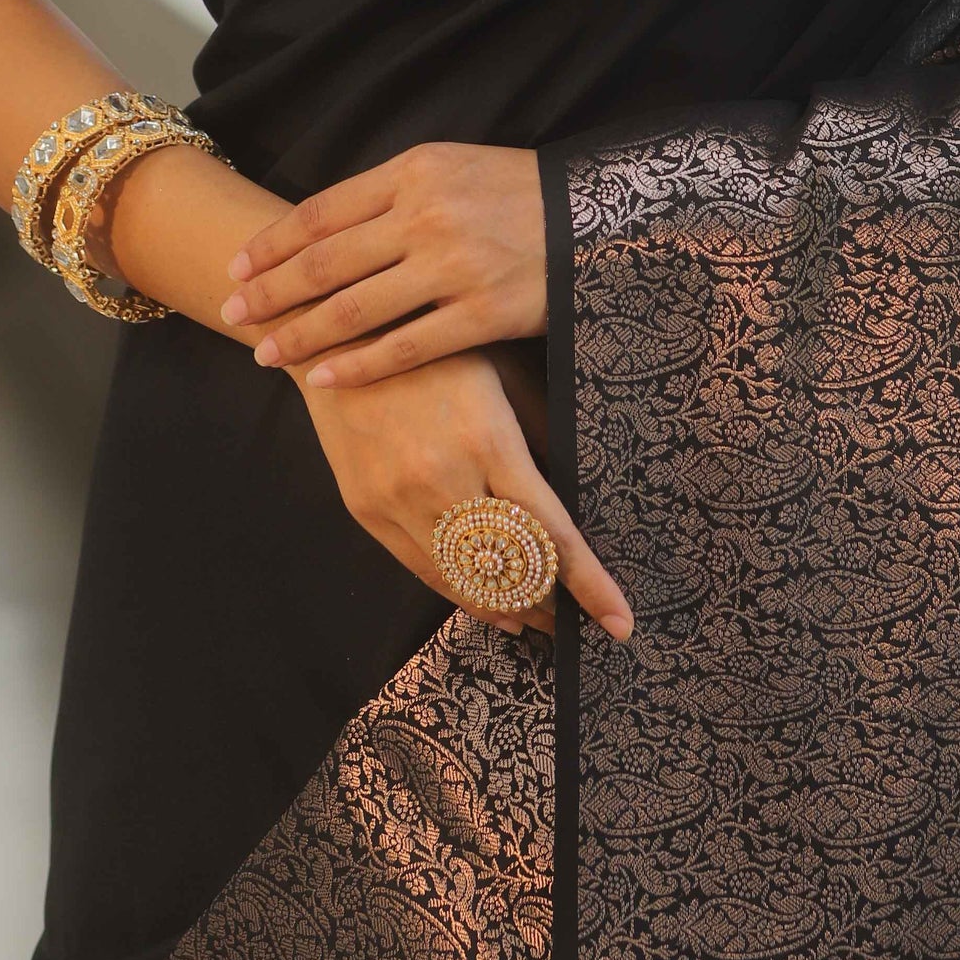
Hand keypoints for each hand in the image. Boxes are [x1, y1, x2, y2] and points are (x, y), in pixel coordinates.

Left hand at [221, 140, 543, 389]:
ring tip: (263, 352)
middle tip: (232, 312)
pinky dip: (357, 366)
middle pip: (327, 261)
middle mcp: (426, 215)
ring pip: (355, 308)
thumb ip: (393, 192)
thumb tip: (324, 229)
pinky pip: (404, 347)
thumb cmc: (517, 192)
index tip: (237, 265)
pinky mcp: (480, 314)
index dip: (273, 242)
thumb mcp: (452, 167)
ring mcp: (453, 267)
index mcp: (414, 171)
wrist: (594, 217)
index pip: (324, 211)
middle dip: (270, 290)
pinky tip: (323, 378)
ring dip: (300, 334)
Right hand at [296, 345, 630, 638]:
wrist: (338, 336)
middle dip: (551, 604)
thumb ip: (542, 437)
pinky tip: (491, 606)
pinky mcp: (366, 511)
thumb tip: (577, 493)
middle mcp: (442, 479)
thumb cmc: (439, 346)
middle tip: (581, 621)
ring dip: (508, 609)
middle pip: (509, 572)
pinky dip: (460, 595)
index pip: (552, 535)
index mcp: (489, 440)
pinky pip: (422, 570)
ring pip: (463, 583)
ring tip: (542, 621)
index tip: (620, 624)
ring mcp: (398, 500)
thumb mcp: (506, 377)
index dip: (590, 586)